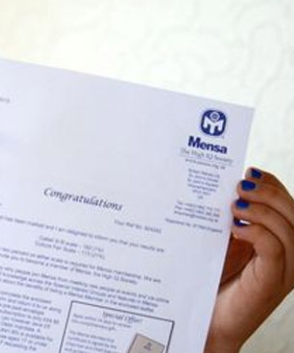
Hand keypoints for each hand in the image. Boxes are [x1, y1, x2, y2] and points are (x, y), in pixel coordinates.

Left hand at [205, 168, 293, 352]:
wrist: (206, 320)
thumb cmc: (213, 280)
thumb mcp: (223, 242)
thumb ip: (230, 219)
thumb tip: (221, 187)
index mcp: (282, 241)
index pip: (288, 204)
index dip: (272, 184)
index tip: (249, 170)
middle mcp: (290, 255)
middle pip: (293, 213)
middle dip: (268, 192)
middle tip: (240, 185)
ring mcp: (285, 270)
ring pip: (288, 229)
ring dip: (261, 210)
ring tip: (234, 205)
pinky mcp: (271, 282)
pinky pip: (275, 250)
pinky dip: (258, 233)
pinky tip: (236, 228)